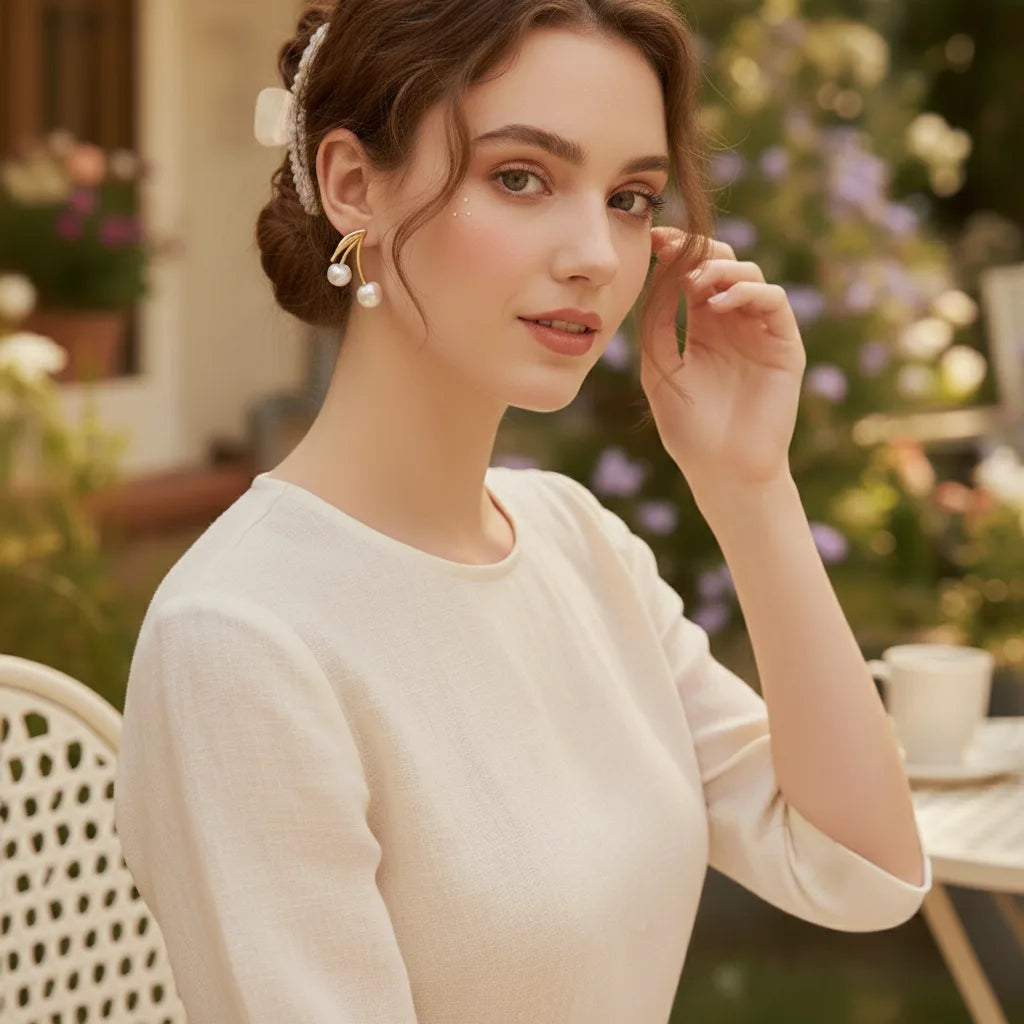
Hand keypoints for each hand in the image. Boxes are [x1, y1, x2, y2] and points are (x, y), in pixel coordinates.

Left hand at [638, 228, 806, 493]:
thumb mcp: (660, 368)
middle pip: (723, 264)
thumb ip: (657, 323)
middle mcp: (734, 322)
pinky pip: (773, 302)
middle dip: (698, 250)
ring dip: (720, 271)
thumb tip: (659, 275)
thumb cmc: (688, 428)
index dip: (677, 251)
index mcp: (704, 326)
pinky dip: (747, 293)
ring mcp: (761, 332)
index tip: (654, 240)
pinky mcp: (784, 345)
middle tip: (672, 249)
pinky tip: (719, 305)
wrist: (722, 470)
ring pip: (750, 275)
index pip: (693, 273)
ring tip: (694, 286)